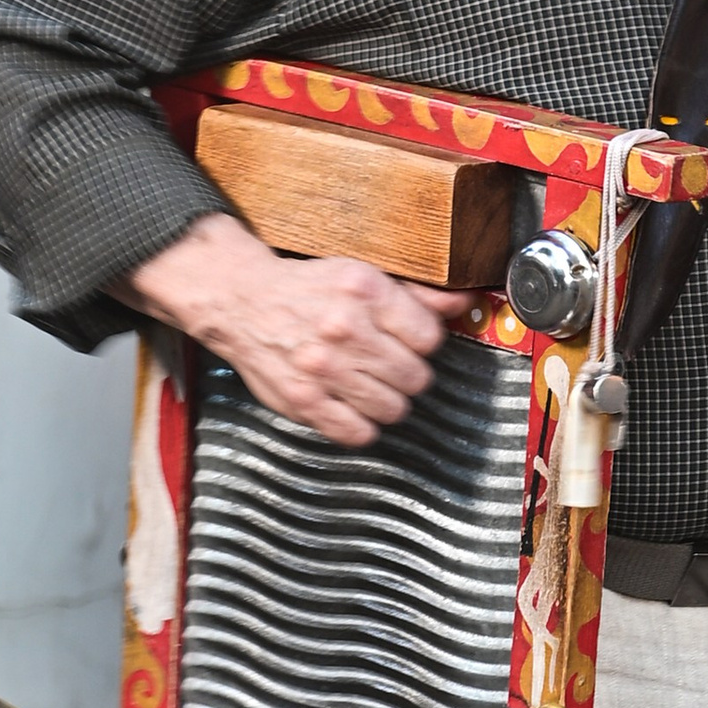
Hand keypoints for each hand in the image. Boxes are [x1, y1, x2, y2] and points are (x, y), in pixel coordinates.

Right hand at [126, 212, 468, 446]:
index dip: (423, 342)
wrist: (243, 302)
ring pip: (394, 408)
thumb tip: (463, 303)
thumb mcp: (361, 274)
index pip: (429, 337)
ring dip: (389, 401)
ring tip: (371, 385)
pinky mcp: (303, 401)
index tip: (409, 342)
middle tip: (390, 365)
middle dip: (408, 374)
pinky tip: (352, 406)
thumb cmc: (306, 289)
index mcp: (363, 291)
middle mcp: (343, 329)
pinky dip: (362, 425)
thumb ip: (416, 293)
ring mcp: (322, 368)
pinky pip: (358, 433)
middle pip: (416, 377)